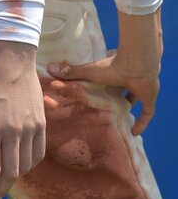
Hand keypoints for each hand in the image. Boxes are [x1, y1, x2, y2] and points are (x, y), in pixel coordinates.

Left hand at [0, 40, 44, 198]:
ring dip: (15, 179)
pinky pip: (38, 154)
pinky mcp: (40, 124)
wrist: (11, 61)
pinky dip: (29, 165)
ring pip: (25, 166)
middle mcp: (13, 131)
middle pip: (10, 173)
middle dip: (0, 189)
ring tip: (4, 181)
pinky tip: (20, 166)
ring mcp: (29, 128)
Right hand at [48, 9, 161, 134]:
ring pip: (135, 97)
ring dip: (129, 105)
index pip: (109, 76)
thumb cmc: (113, 66)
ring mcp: (140, 88)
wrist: (138, 66)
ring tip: (119, 116)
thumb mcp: (89, 72)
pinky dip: (142, 122)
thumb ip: (71, 72)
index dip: (105, 82)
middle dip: (116, 94)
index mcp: (114, 69)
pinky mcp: (149, 98)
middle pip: (121, 87)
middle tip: (107, 105)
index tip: (99, 88)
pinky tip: (134, 132)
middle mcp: (128, 78)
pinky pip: (147, 113)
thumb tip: (49, 67)